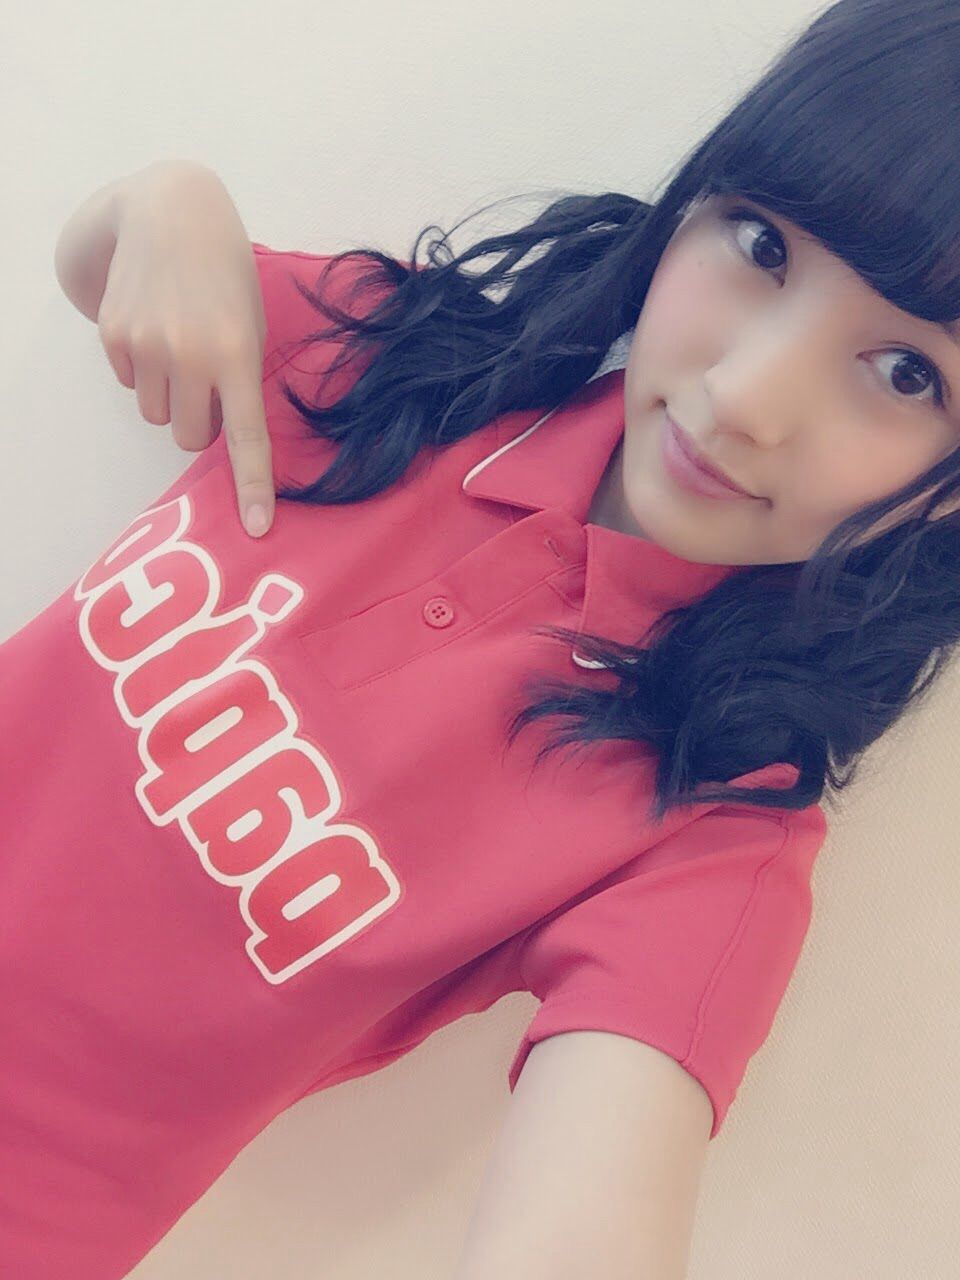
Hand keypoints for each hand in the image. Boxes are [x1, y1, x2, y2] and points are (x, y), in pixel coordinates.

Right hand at [96, 161, 274, 535]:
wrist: (171, 213)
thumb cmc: (225, 277)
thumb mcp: (251, 324)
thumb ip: (240, 380)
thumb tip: (221, 439)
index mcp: (237, 355)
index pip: (246, 437)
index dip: (251, 486)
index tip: (257, 528)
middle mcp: (190, 355)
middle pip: (188, 437)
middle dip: (197, 423)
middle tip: (206, 386)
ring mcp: (147, 346)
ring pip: (155, 416)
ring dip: (168, 397)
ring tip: (179, 349)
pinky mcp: (114, 336)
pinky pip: (128, 384)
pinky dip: (141, 369)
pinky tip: (152, 328)